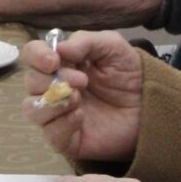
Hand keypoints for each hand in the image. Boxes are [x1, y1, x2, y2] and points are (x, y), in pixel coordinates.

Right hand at [21, 30, 146, 164]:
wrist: (151, 107)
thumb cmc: (130, 75)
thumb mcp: (113, 47)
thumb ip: (86, 42)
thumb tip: (58, 49)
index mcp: (61, 63)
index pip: (32, 55)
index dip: (36, 56)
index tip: (54, 61)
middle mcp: (53, 87)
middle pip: (30, 82)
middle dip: (52, 80)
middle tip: (83, 81)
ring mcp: (58, 114)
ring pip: (31, 109)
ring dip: (51, 102)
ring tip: (78, 100)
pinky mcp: (66, 139)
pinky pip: (49, 134)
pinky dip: (61, 124)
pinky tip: (81, 117)